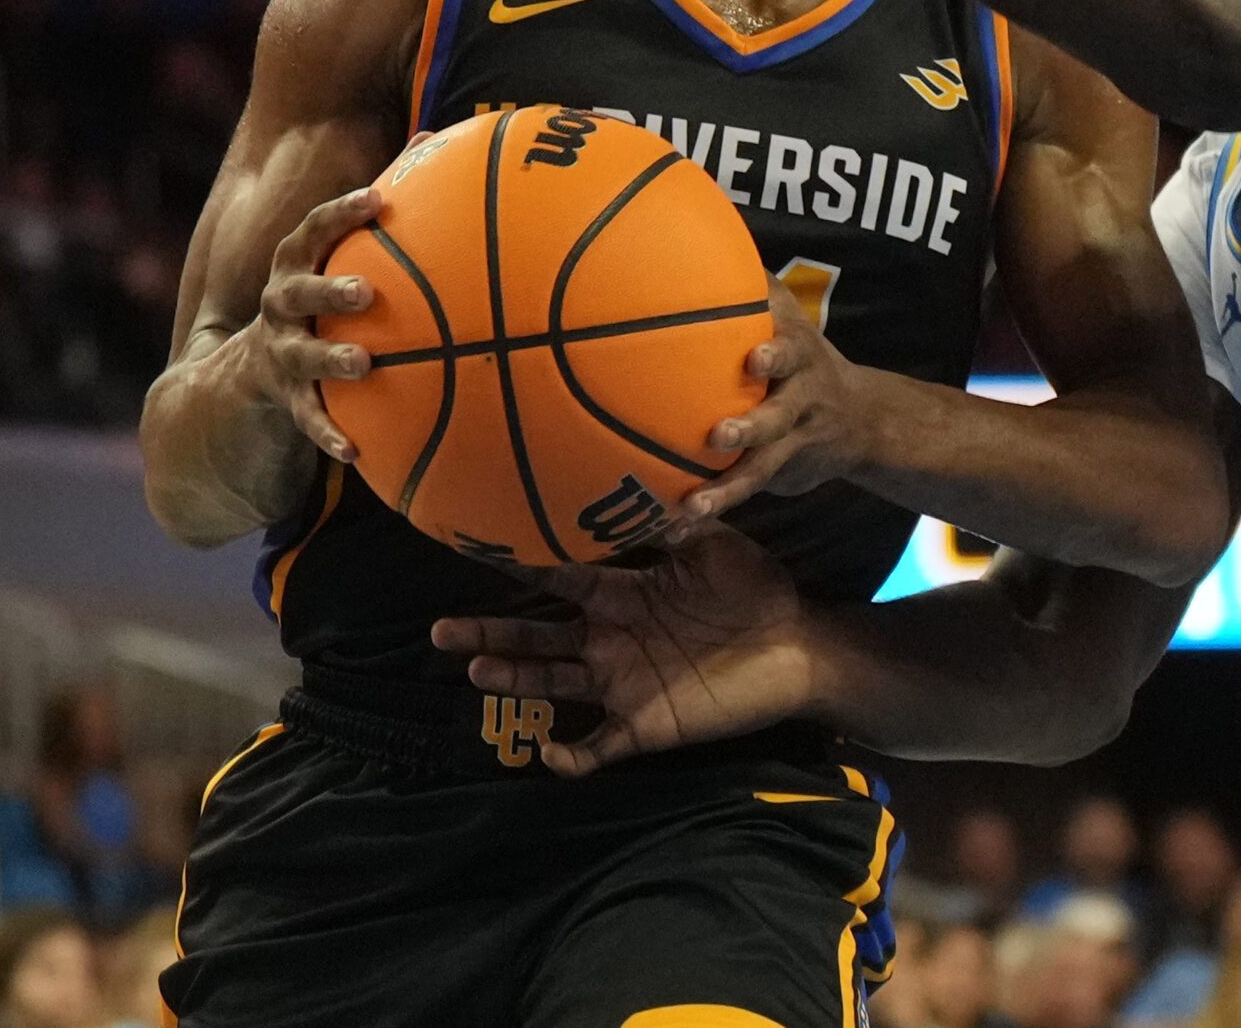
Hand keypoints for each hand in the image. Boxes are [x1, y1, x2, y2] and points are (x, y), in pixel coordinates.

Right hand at [236, 186, 383, 462]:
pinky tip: (354, 451)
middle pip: (297, 290)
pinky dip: (329, 433)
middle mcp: (280, 304)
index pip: (312, 231)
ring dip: (329, 359)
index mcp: (296, 264)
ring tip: (362, 364)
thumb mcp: (339, 256)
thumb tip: (435, 138)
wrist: (248, 370)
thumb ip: (382, 204)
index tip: (378, 200)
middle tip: (365, 291)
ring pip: (301, 355)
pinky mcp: (285, 398)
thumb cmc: (319, 297)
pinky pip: (307, 418)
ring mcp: (279, 352)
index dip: (341, 213)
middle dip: (328, 288)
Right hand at [431, 526, 810, 772]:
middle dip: (489, 634)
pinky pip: (598, 746)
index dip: (521, 567)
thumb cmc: (760, 590)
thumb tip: (642, 485)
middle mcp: (612, 638)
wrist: (801, 646)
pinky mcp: (646, 724)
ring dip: (514, 680)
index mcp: (624, 593)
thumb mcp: (717, 545)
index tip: (475, 551)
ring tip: (475, 672)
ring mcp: (623, 684)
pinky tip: (548, 754)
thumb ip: (677, 522)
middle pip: (538, 637)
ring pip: (554, 684)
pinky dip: (572, 756)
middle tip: (440, 631)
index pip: (561, 579)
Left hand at [679, 279, 883, 523]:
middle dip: (754, 425)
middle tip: (718, 435)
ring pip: (764, 462)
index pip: (789, 340)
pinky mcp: (784, 469)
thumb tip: (690, 211)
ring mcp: (794, 435)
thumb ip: (743, 279)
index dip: (776, 347)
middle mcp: (799, 391)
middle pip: (781, 410)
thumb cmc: (797, 354)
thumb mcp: (781, 314)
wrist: (862, 419)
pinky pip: (745, 491)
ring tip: (697, 502)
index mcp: (795, 345)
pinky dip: (711, 506)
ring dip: (730, 484)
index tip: (754, 356)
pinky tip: (675, 525)